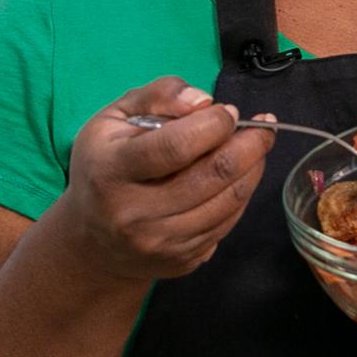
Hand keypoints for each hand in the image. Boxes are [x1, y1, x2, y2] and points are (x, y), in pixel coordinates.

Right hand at [62, 76, 275, 280]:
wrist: (93, 240)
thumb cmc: (105, 166)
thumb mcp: (114, 118)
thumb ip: (158, 96)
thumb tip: (204, 101)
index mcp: (112, 171)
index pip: (175, 146)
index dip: (213, 124)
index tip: (226, 112)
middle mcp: (134, 214)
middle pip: (213, 175)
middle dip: (250, 144)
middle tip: (264, 126)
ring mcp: (160, 243)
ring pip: (229, 201)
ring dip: (254, 168)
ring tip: (258, 146)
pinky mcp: (181, 261)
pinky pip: (228, 223)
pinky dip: (242, 194)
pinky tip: (241, 175)